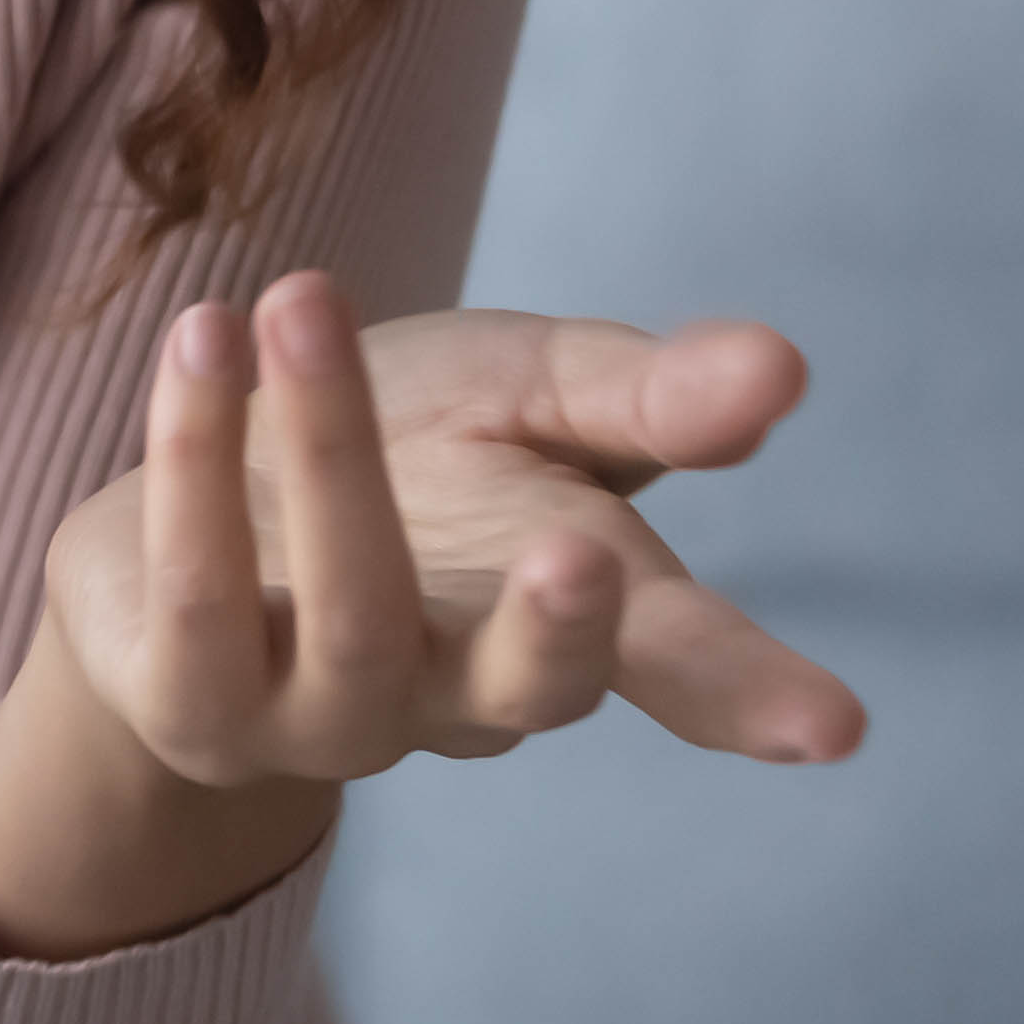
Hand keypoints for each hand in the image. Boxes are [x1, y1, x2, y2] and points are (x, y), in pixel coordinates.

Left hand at [0, 271, 860, 962]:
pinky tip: (200, 343)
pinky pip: (199, 598)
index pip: (677, 663)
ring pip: (352, 615)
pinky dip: (191, 460)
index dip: (748, 692)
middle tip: (586, 554)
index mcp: (563, 617)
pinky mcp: (195, 705)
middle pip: (525, 688)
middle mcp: (458, 693)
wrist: (202, 501)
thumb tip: (780, 370)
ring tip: (296, 295)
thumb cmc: (407, 448)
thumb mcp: (529, 394)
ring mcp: (327, 719)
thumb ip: (641, 396)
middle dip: (556, 632)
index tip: (832, 727)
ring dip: (329, 447)